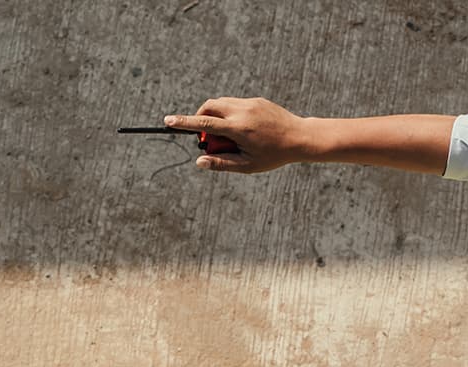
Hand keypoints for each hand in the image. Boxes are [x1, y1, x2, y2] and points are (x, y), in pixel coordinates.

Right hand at [163, 98, 314, 173]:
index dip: (183, 122)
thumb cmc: (274, 155)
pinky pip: (235, 103)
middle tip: (208, 138)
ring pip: (221, 103)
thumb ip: (221, 163)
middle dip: (200, 118)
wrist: (300, 137)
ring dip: (215, 115)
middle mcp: (242, 112)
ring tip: (228, 135)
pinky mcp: (256, 100)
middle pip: (208, 108)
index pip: (203, 124)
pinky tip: (244, 129)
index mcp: (238, 129)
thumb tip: (199, 162)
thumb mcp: (247, 165)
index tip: (167, 121)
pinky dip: (230, 113)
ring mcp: (249, 103)